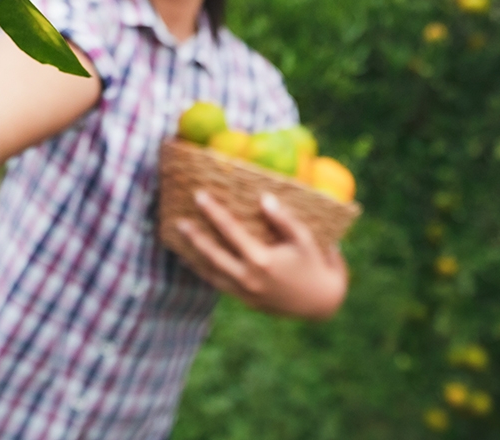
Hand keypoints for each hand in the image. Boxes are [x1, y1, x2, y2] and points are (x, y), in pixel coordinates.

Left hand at [175, 190, 347, 319]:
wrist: (322, 304)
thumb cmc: (315, 266)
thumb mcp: (305, 240)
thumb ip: (284, 220)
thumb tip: (264, 198)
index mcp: (262, 260)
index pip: (231, 231)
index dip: (213, 212)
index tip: (199, 196)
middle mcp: (248, 278)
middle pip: (212, 254)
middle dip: (194, 236)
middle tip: (178, 220)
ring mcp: (244, 291)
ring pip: (211, 272)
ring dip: (193, 255)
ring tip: (177, 240)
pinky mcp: (245, 300)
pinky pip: (218, 284)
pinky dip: (203, 272)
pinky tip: (193, 261)